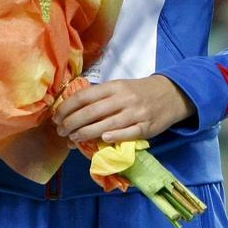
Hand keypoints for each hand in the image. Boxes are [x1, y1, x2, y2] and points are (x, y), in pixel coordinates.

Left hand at [52, 75, 194, 143]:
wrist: (172, 94)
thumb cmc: (140, 91)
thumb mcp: (121, 87)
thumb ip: (101, 97)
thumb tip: (73, 112)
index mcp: (116, 86)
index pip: (85, 96)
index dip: (67, 108)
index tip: (56, 117)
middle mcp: (125, 98)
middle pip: (91, 112)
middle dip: (71, 123)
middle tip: (61, 131)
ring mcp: (136, 113)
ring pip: (106, 125)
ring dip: (85, 134)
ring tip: (73, 138)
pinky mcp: (146, 127)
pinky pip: (127, 134)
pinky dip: (113, 137)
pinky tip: (102, 141)